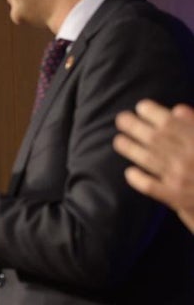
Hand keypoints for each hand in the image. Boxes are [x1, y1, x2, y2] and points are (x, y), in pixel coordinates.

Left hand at [114, 100, 193, 232]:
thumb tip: (177, 111)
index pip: (172, 124)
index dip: (154, 114)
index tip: (140, 106)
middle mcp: (188, 159)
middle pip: (156, 139)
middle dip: (136, 127)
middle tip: (121, 118)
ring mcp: (180, 179)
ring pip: (150, 160)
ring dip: (131, 149)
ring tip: (118, 141)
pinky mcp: (177, 199)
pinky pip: (152, 188)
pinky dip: (139, 179)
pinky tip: (129, 173)